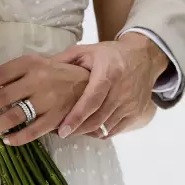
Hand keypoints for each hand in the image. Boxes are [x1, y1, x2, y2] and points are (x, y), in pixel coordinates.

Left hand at [0, 54, 88, 145]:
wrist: (89, 82)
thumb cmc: (55, 73)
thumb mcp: (35, 64)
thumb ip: (14, 74)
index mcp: (30, 63)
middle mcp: (38, 80)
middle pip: (2, 97)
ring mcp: (49, 99)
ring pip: (15, 116)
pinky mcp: (59, 117)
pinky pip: (34, 131)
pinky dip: (18, 138)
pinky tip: (6, 140)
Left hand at [53, 32, 167, 138]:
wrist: (144, 57)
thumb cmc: (110, 54)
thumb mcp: (86, 50)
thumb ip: (64, 59)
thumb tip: (40, 68)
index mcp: (108, 73)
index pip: (91, 100)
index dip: (76, 117)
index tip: (62, 130)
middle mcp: (122, 91)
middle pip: (97, 119)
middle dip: (77, 130)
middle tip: (61, 132)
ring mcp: (131, 104)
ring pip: (105, 128)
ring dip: (87, 132)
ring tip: (72, 131)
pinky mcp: (136, 113)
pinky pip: (115, 130)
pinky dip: (100, 133)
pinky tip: (88, 129)